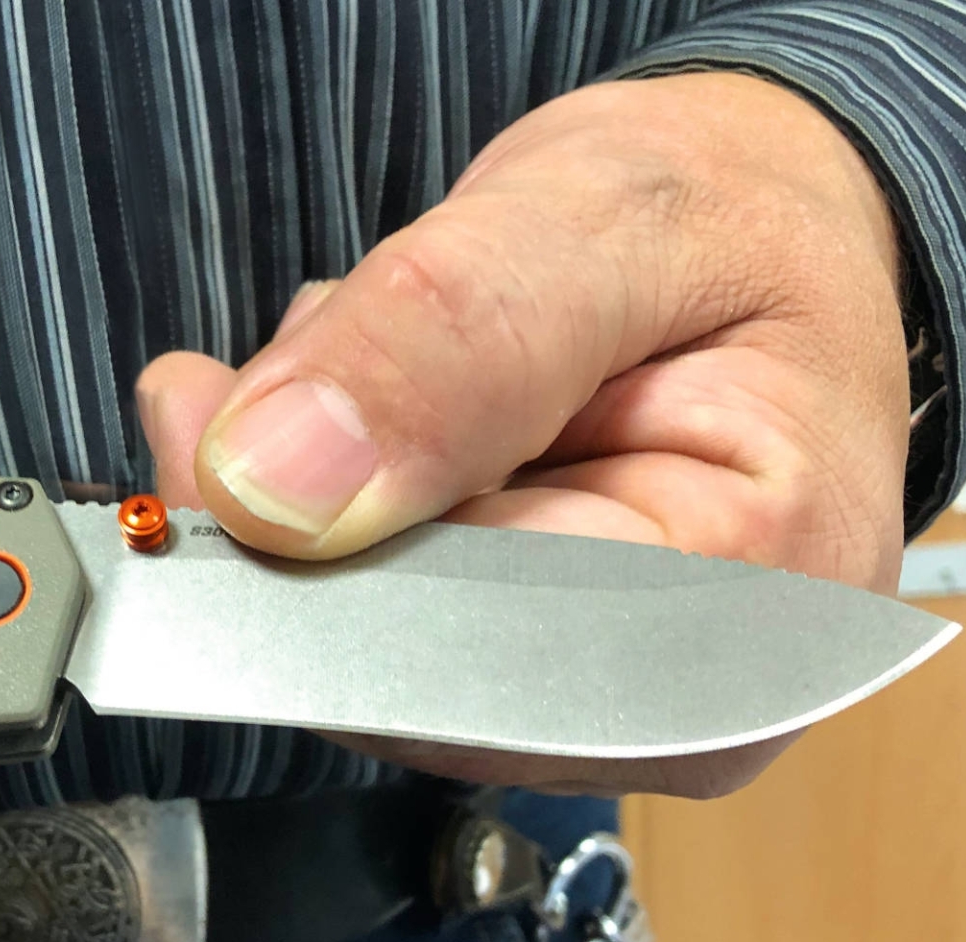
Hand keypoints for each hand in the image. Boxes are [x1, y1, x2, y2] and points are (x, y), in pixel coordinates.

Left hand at [138, 72, 908, 796]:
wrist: (763, 238)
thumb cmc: (734, 221)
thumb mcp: (610, 212)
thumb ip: (453, 335)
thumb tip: (276, 491)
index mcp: (750, 606)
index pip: (464, 648)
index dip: (300, 562)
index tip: (202, 433)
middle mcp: (679, 706)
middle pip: (393, 665)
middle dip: (295, 509)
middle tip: (273, 363)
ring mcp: (593, 702)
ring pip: (356, 644)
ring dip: (307, 498)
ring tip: (360, 361)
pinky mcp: (523, 673)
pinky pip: (366, 620)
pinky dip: (328, 512)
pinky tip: (367, 415)